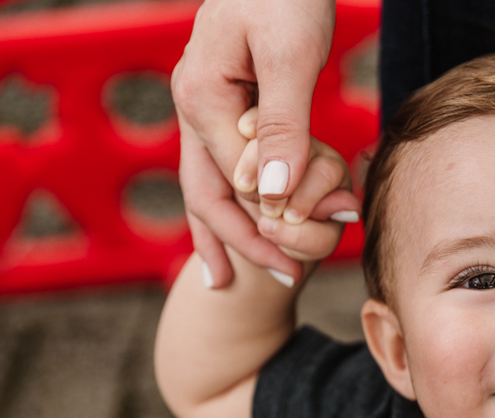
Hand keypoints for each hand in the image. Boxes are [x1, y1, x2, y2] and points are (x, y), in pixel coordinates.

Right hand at [171, 0, 343, 287]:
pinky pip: (221, 162)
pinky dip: (229, 200)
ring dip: (226, 231)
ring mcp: (204, 102)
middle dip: (241, 242)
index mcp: (204, 98)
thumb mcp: (291, 58)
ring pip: (208, 182)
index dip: (265, 226)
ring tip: (231, 279)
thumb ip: (282, 126)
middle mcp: (194, 105)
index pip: (231, 184)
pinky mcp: (224, 99)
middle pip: (208, 192)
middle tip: (285, 282)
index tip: (300, 262)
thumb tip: (270, 193)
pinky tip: (242, 222)